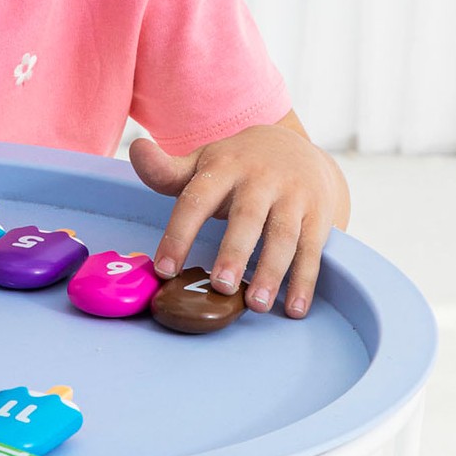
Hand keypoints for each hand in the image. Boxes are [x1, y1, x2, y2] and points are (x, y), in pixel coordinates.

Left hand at [127, 117, 348, 318]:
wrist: (295, 146)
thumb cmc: (236, 166)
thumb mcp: (202, 163)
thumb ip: (166, 169)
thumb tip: (136, 149)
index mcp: (223, 167)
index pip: (196, 199)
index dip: (178, 234)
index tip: (164, 269)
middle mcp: (259, 178)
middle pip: (246, 216)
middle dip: (234, 252)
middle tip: (221, 286)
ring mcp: (292, 195)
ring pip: (283, 235)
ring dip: (272, 271)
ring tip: (256, 305)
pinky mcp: (318, 213)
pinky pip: (312, 249)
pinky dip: (305, 280)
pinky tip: (294, 308)